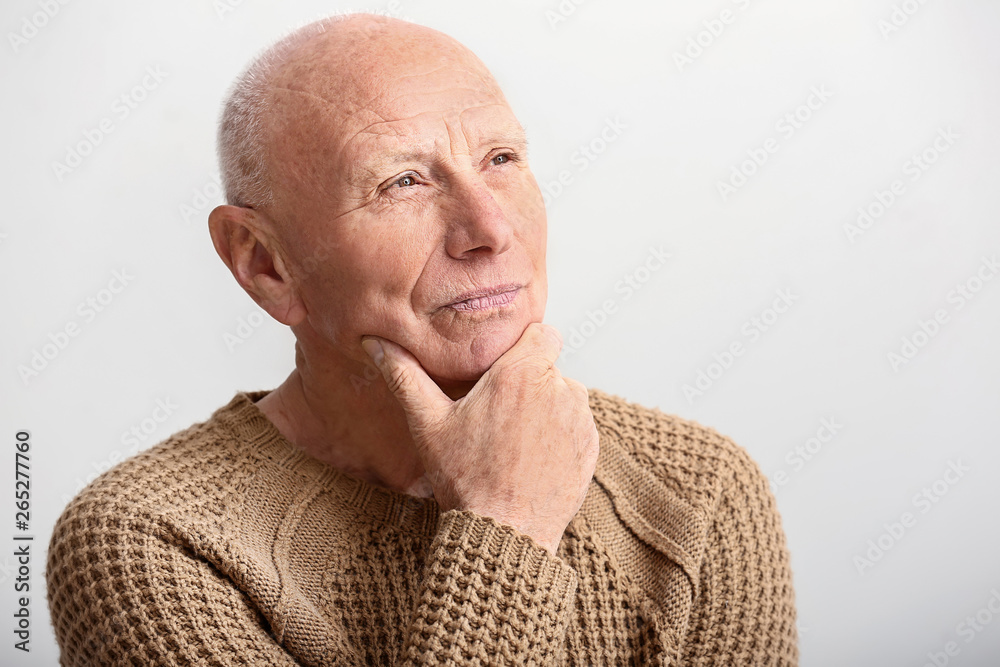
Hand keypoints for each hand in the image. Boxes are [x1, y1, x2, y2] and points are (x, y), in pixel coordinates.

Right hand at [361, 323, 599, 555]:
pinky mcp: (591, 445)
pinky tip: (531, 457)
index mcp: (521, 373)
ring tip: (513, 439)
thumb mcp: (427, 424)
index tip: (501, 367)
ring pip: (564, 395)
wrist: (505, 533)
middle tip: (496, 413)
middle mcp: (559, 388)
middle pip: (547, 366)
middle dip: (526, 381)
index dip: (521, 345)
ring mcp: (579, 418)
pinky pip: (576, 424)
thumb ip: (404, 375)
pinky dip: (559, 434)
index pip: (541, 332)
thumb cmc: (464, 478)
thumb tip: (374, 342)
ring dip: (545, 406)